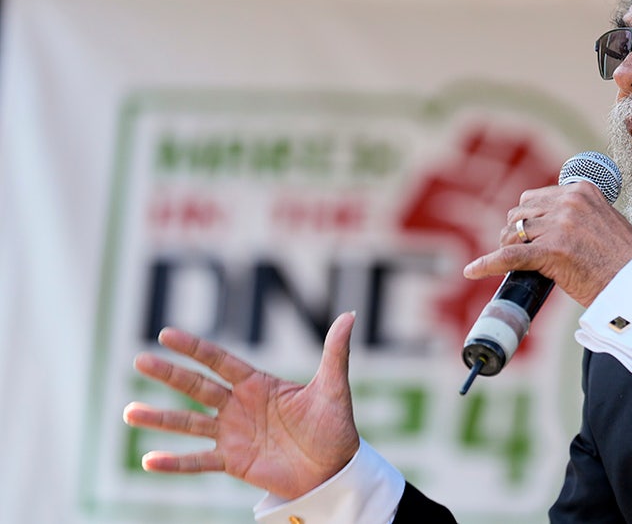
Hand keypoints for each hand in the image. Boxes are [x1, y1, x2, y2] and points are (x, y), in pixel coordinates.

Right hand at [122, 312, 360, 499]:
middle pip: (198, 387)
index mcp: (259, 384)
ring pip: (189, 424)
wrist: (335, 469)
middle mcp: (239, 406)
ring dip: (160, 418)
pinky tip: (149, 460)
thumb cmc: (335, 426)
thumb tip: (350, 315)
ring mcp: (233, 434)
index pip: (220, 361)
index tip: (166, 334)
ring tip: (129, 412)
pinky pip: (199, 462)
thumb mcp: (334, 389)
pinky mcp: (234, 463)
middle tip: (139, 361)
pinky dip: (175, 462)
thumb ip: (335, 353)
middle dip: (169, 375)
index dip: (195, 348)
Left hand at [463, 181, 631, 305]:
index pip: (537, 196)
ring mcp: (560, 226)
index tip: (530, 232)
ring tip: (513, 261)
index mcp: (582, 190)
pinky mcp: (552, 252)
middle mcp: (569, 202)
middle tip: (520, 249)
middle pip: (521, 211)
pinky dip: (488, 264)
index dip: (530, 218)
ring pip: (514, 232)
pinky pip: (511, 256)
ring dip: (509, 246)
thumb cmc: (625, 260)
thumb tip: (552, 221)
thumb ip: (580, 213)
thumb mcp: (606, 221)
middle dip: (517, 230)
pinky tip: (472, 271)